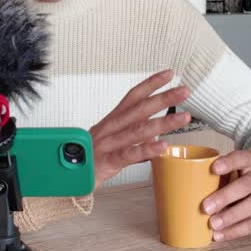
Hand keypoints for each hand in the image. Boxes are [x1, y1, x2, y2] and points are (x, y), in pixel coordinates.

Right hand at [90, 69, 190, 188]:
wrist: (66, 177)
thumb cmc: (90, 158)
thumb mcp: (112, 142)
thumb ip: (134, 137)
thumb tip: (155, 135)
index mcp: (112, 120)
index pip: (133, 96)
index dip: (151, 83)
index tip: (169, 73)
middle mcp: (110, 128)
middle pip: (139, 109)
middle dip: (163, 98)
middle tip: (184, 91)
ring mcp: (108, 144)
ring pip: (138, 130)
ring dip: (163, 122)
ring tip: (183, 117)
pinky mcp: (107, 162)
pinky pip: (129, 154)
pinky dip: (147, 150)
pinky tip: (163, 146)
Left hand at [202, 150, 250, 241]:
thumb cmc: (240, 177)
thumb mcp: (233, 169)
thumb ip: (215, 175)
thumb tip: (184, 189)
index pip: (241, 158)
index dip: (228, 163)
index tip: (213, 168)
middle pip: (245, 186)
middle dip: (225, 197)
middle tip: (205, 207)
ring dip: (230, 217)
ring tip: (212, 225)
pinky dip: (234, 231)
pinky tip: (219, 235)